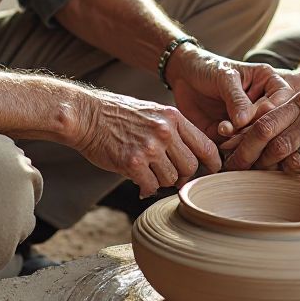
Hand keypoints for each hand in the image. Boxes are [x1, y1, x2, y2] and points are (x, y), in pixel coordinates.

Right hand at [74, 89, 220, 197]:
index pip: (205, 145)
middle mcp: (165, 131)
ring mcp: (149, 147)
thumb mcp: (152, 113)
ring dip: (161, 181)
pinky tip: (138, 181)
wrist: (87, 116)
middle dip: (182, 175)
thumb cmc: (118, 115)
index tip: (212, 171)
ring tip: (148, 172)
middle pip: (190, 166)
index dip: (212, 163)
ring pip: (171, 178)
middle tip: (169, 175)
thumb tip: (191, 162)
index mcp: (173, 117)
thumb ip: (173, 132)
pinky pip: (151, 186)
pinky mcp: (133, 163)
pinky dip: (146, 187)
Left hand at [166, 48, 294, 139]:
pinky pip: (241, 146)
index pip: (282, 102)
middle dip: (254, 130)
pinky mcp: (236, 135)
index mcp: (270, 83)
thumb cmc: (208, 68)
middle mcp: (265, 103)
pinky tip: (219, 132)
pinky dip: (232, 145)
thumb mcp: (224, 77)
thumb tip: (246, 122)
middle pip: (272, 124)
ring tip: (223, 129)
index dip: (270, 114)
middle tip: (234, 128)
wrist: (182, 76)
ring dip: (241, 139)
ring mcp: (251, 121)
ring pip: (258, 139)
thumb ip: (236, 98)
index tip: (250, 117)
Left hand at [221, 90, 299, 178]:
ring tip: (263, 174)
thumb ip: (281, 115)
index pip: (263, 122)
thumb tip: (240, 136)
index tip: (228, 153)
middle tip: (237, 170)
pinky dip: (294, 177)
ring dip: (272, 171)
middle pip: (271, 144)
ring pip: (286, 163)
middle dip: (250, 160)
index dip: (242, 141)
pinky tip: (289, 176)